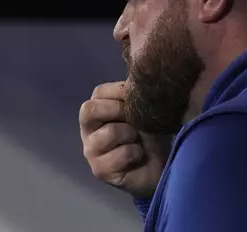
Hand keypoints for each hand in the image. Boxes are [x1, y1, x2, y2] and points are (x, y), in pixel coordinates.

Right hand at [79, 81, 171, 198]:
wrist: (158, 166)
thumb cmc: (148, 135)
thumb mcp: (143, 111)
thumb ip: (134, 94)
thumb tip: (136, 74)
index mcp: (96, 113)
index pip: (99, 93)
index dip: (120, 93)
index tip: (138, 100)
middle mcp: (88, 131)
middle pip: (89, 110)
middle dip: (118, 110)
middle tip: (135, 120)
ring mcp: (91, 152)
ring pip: (110, 132)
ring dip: (130, 134)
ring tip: (137, 141)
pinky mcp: (100, 170)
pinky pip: (121, 153)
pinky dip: (136, 153)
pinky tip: (138, 156)